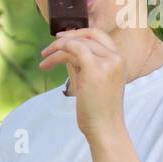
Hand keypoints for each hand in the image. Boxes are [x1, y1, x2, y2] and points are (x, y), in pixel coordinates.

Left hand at [38, 28, 126, 142]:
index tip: (61, 38)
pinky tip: (47, 63)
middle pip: (88, 35)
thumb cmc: (97, 110)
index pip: (99, 35)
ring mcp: (108, 62)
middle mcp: (116, 58)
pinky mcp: (95, 69)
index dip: (78, 33)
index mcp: (119, 60)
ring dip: (56, 49)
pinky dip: (58, 53)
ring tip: (43, 61)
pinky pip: (73, 49)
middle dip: (65, 38)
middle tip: (48, 49)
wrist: (105, 128)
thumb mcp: (90, 81)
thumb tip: (64, 52)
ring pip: (78, 43)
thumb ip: (81, 65)